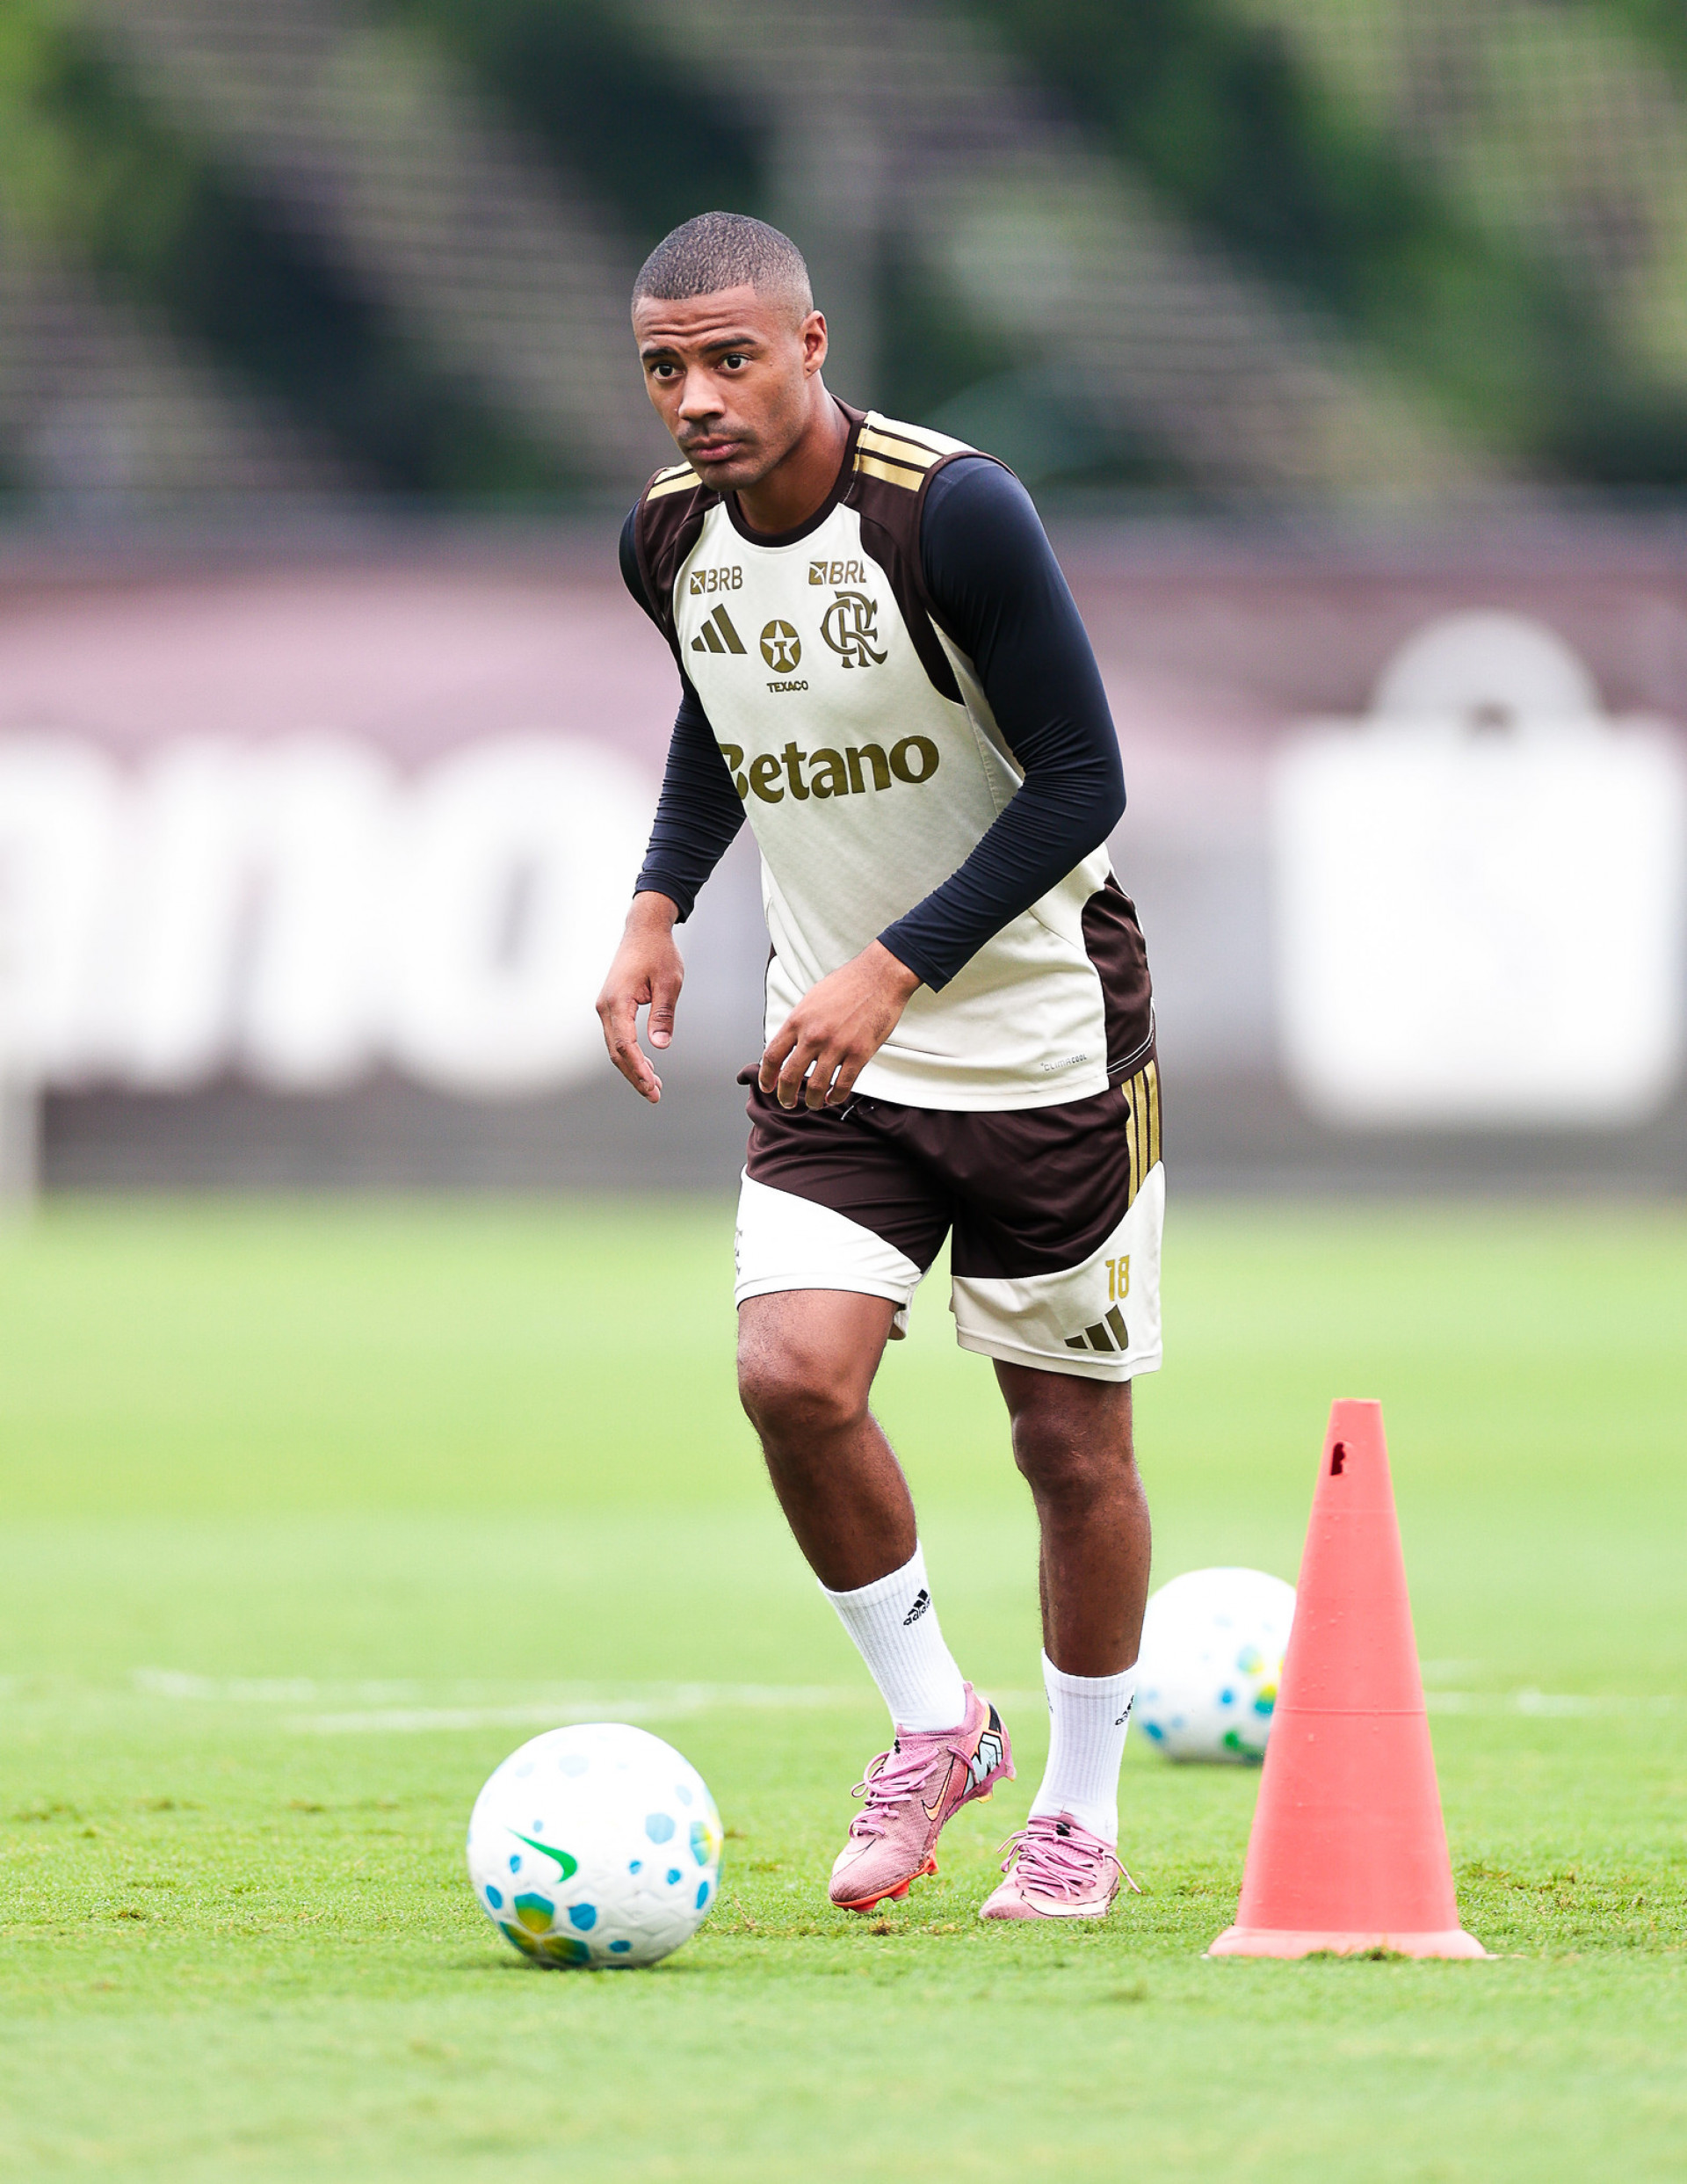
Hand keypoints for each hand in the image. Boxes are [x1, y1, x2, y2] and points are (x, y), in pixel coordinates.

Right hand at [596, 893, 683, 1103]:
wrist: (643, 930)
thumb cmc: (658, 952)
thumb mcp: (668, 983)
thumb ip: (663, 1015)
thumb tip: (659, 1046)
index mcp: (617, 1002)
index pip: (624, 1045)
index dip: (638, 1069)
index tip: (652, 1086)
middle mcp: (605, 1007)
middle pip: (616, 1052)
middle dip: (635, 1075)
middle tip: (654, 1095)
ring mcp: (606, 1007)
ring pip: (615, 1047)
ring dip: (632, 1068)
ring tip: (653, 1087)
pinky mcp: (611, 1006)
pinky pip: (617, 1036)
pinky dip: (630, 1054)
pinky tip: (646, 1065)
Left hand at [759, 941, 920, 1110]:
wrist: (879, 976)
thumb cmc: (847, 984)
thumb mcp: (812, 999)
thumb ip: (800, 1023)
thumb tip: (790, 1044)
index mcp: (798, 1020)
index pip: (772, 1055)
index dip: (766, 1076)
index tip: (768, 1086)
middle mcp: (813, 1035)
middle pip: (789, 1076)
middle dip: (785, 1096)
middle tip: (787, 1103)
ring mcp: (837, 1045)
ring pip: (816, 1085)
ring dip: (812, 1101)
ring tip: (813, 1103)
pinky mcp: (859, 1053)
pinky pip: (843, 1085)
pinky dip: (836, 1097)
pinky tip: (833, 1098)